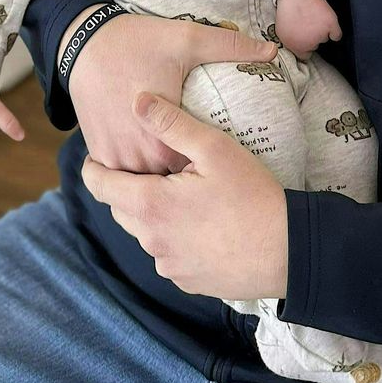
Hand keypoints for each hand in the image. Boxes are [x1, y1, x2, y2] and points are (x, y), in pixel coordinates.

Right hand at [59, 11, 278, 174]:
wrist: (84, 43)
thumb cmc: (139, 42)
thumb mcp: (188, 39)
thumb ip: (231, 47)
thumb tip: (272, 51)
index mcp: (161, 141)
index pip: (194, 175)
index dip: (208, 171)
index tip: (222, 168)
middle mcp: (135, 158)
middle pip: (169, 185)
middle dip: (186, 182)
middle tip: (206, 172)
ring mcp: (113, 158)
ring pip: (143, 185)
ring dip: (160, 180)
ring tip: (183, 175)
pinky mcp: (98, 152)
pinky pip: (121, 175)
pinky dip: (137, 171)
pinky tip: (154, 161)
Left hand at [82, 92, 287, 300]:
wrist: (288, 251)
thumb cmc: (253, 195)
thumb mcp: (214, 148)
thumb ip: (171, 123)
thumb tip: (136, 101)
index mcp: (151, 205)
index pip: (100, 186)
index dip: (93, 168)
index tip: (96, 156)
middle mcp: (151, 240)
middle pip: (121, 209)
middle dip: (128, 189)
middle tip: (152, 169)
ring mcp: (168, 265)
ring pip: (145, 233)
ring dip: (153, 214)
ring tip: (182, 194)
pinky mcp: (187, 281)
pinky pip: (167, 255)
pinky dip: (174, 237)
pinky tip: (200, 224)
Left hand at [273, 0, 341, 58]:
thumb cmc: (287, 10)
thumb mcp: (281, 32)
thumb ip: (290, 44)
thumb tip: (296, 49)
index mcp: (295, 47)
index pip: (304, 56)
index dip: (303, 47)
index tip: (303, 39)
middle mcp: (308, 44)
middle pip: (314, 47)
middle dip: (311, 38)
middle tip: (306, 24)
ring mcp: (320, 35)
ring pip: (324, 38)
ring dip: (321, 31)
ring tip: (312, 17)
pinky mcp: (331, 25)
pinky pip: (337, 35)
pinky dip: (334, 30)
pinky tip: (327, 23)